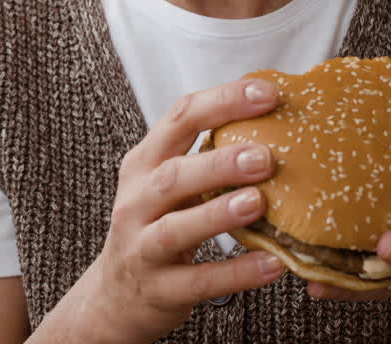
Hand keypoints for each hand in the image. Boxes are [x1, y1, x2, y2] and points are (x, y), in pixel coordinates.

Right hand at [49, 80, 286, 343]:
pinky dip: (234, 273)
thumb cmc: (156, 228)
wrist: (115, 297)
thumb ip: (204, 156)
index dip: (221, 103)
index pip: (178, 120)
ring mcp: (142, 247)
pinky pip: (198, 281)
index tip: (267, 93)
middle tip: (264, 156)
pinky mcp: (159, 289)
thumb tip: (274, 119)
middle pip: (171, 176)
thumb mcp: (167, 185)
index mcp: (144, 164)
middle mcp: (136, 201)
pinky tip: (272, 264)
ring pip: (175, 228)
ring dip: (217, 214)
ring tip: (258, 203)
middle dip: (217, 163)